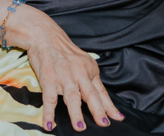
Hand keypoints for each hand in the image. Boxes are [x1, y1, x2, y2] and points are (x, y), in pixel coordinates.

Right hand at [9, 6, 124, 130]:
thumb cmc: (65, 52)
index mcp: (89, 70)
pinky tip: (50, 125)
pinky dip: (49, 113)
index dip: (109, 106)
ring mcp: (64, 77)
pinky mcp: (48, 79)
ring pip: (72, 96)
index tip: (118, 118)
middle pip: (90, 93)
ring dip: (76, 112)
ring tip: (80, 127)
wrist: (45, 36)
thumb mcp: (83, 63)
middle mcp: (79, 73)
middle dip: (97, 109)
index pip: (101, 91)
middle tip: (103, 123)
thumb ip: (91, 81)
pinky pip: (49, 98)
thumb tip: (102, 101)